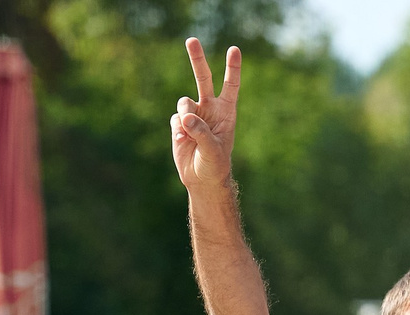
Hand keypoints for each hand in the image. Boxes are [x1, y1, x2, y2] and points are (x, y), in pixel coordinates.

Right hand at [171, 39, 240, 196]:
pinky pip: (175, 119)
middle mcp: (210, 109)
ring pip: (184, 101)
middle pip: (203, 78)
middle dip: (197, 59)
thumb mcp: (213, 150)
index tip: (234, 50)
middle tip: (192, 40)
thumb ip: (201, 132)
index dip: (232, 68)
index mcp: (226, 112)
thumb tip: (185, 116)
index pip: (230, 86)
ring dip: (186, 114)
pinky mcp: (179, 123)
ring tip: (190, 132)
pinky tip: (184, 141)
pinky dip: (178, 130)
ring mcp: (194, 114)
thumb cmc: (215, 165)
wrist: (201, 179)